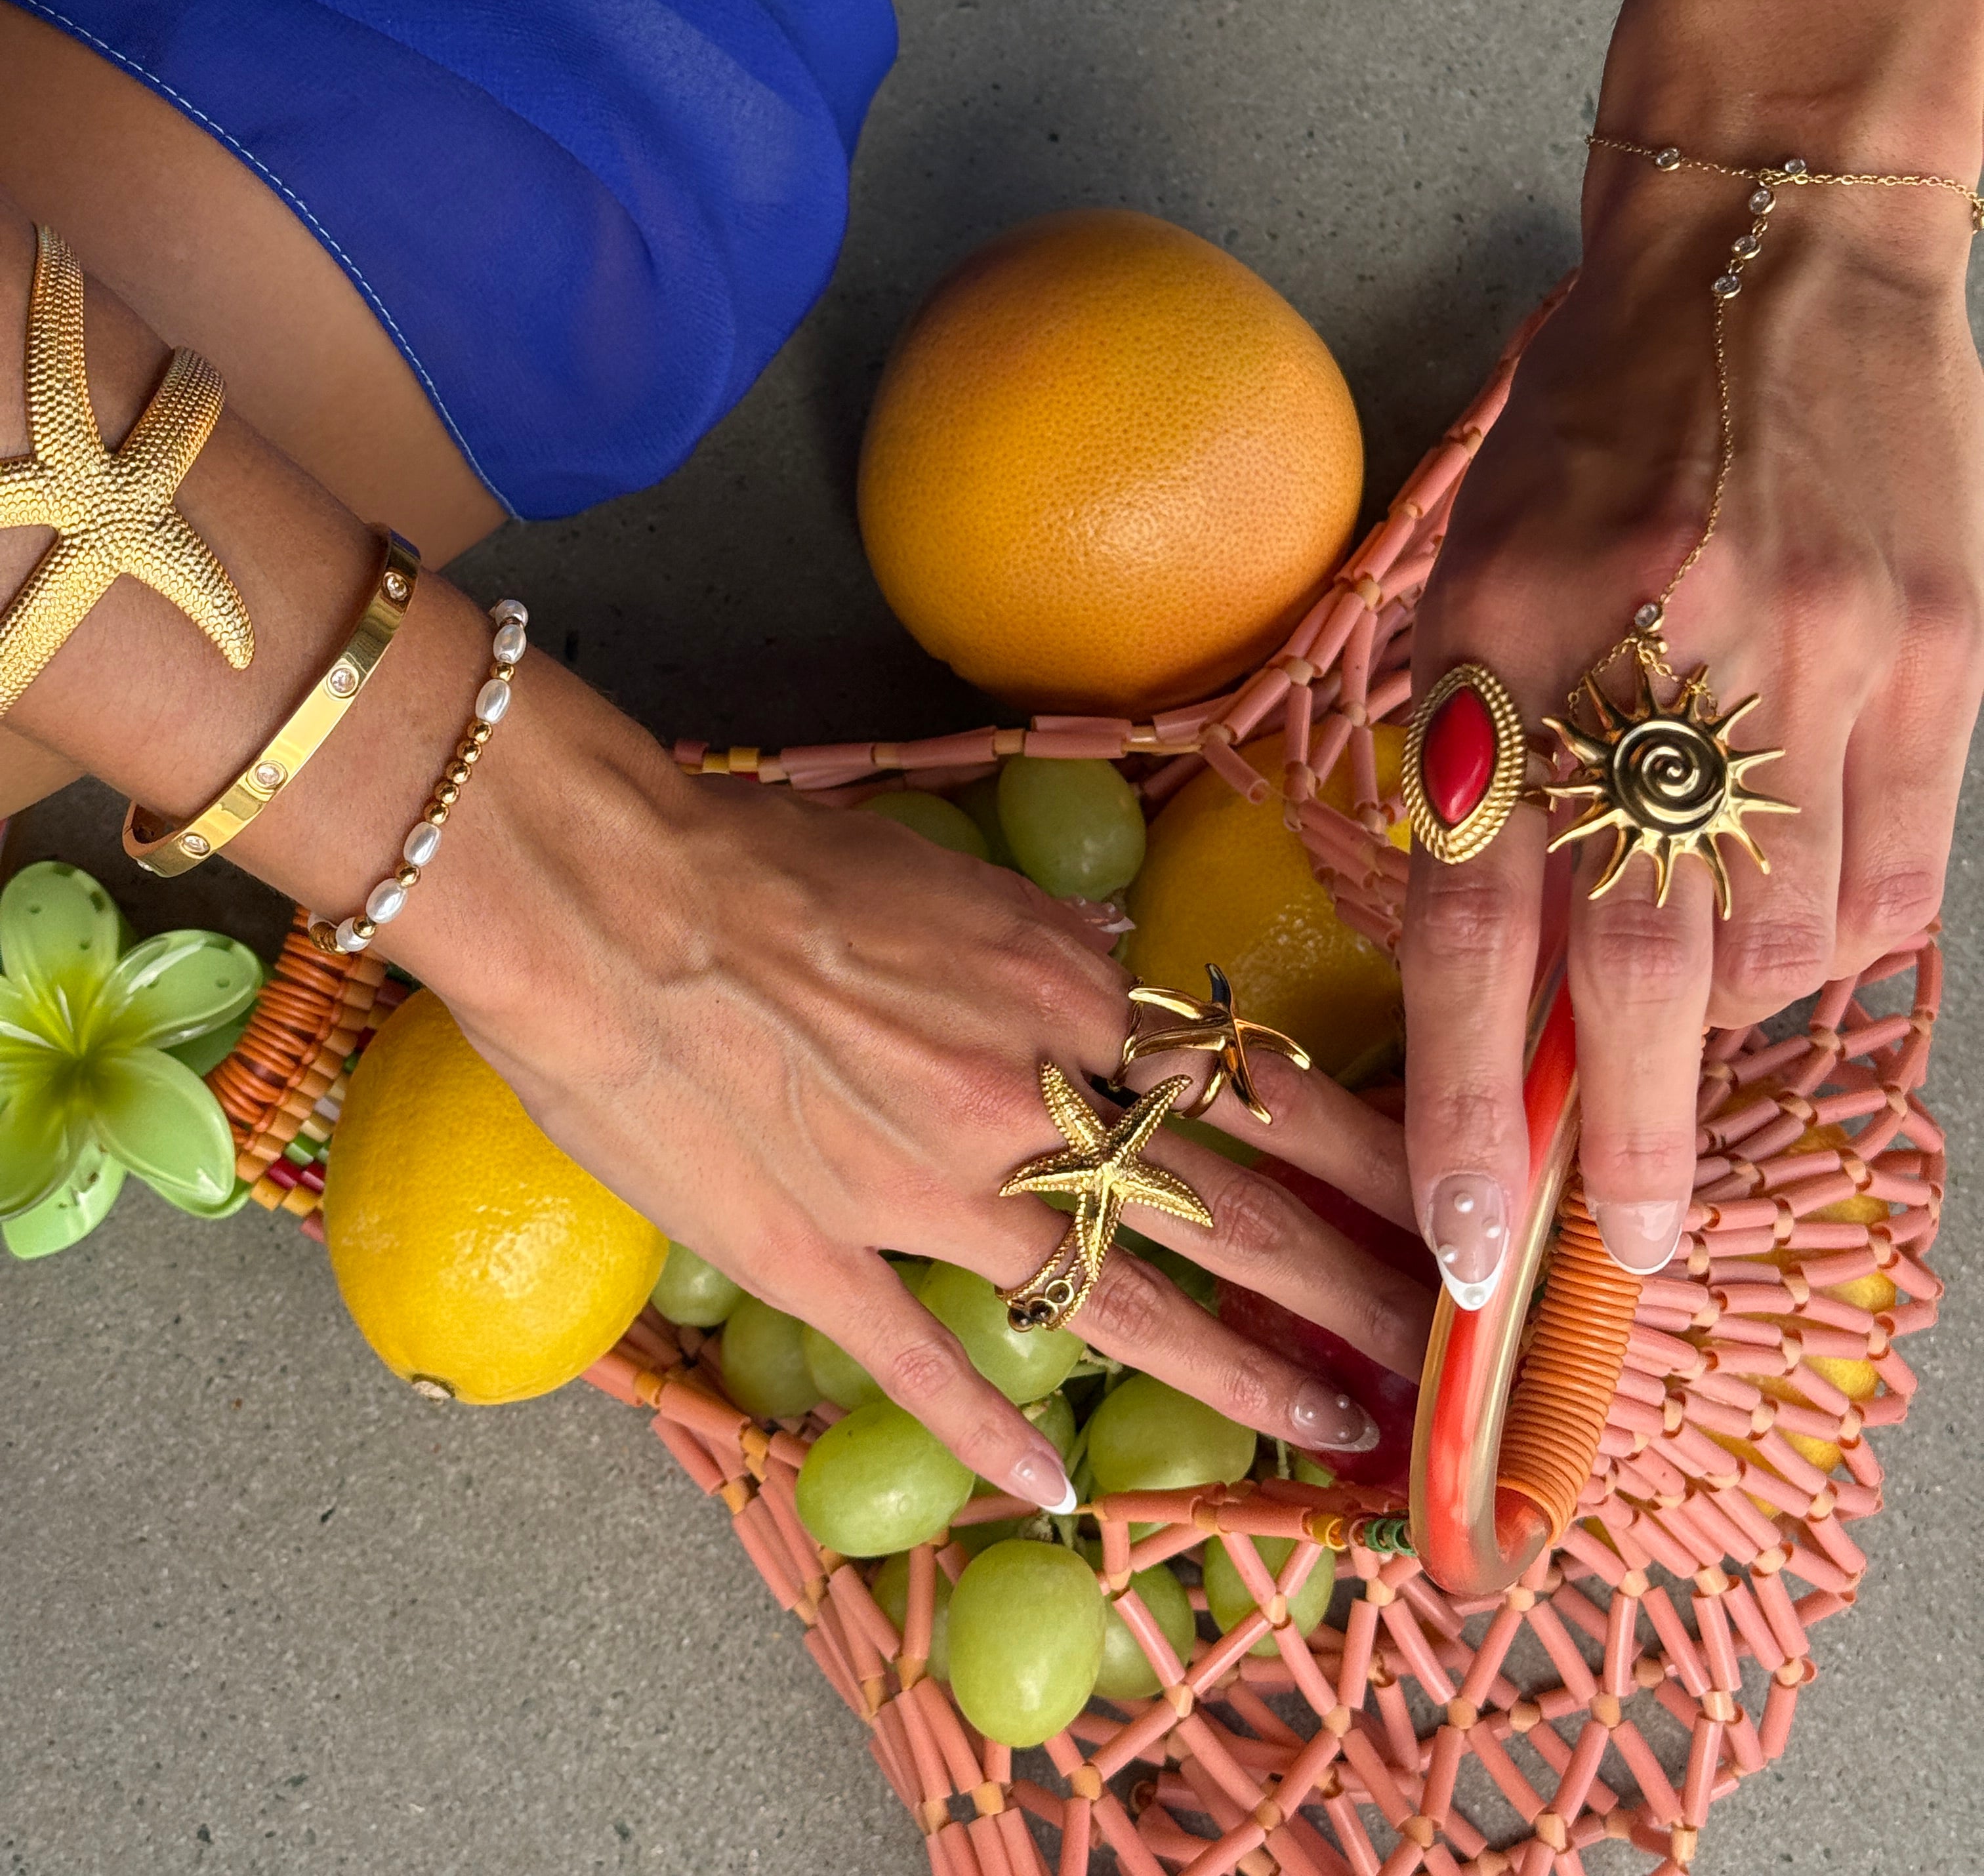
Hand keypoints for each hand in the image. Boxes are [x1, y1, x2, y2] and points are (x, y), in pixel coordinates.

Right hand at [395, 672, 1435, 1507]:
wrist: (613, 896)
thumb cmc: (770, 858)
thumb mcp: (950, 872)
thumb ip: (1051, 937)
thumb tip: (1118, 965)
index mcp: (1063, 992)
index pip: (1262, 1092)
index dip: (1373, 1163)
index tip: (1452, 1210)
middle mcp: (1026, 1100)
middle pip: (1232, 1210)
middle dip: (1352, 1289)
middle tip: (1439, 1356)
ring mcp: (926, 1193)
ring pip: (1122, 1303)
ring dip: (1241, 1374)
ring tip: (1333, 1429)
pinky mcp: (822, 1258)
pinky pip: (928, 1364)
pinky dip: (998, 1435)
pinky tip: (1061, 1489)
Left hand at [1402, 0, 1983, 1298]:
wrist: (1771, 246)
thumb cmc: (1597, 424)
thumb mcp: (1487, 571)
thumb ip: (1488, 765)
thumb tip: (1524, 989)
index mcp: (1505, 631)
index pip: (1475, 915)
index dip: (1467, 1099)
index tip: (1472, 1240)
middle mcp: (1665, 656)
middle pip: (1648, 971)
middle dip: (1626, 1138)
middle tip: (1618, 1244)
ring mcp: (1827, 659)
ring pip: (1787, 944)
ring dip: (1734, 998)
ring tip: (1703, 928)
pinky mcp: (1945, 655)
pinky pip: (1890, 878)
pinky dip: (1830, 926)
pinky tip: (1793, 870)